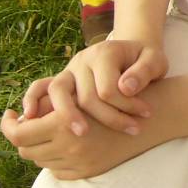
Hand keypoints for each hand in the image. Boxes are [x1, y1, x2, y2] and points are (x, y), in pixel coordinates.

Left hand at [0, 107, 147, 179]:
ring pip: (40, 161)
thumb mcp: (79, 91)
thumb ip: (49, 104)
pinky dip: (55, 158)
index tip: (10, 115)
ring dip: (39, 147)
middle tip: (24, 123)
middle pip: (25, 150)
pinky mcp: (88, 172)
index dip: (8, 126)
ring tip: (46, 132)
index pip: (18, 134)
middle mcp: (69, 147)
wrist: (150, 114)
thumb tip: (20, 117)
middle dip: (22, 136)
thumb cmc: (113, 93)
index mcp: (63, 124)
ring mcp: (79, 163)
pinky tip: (64, 144)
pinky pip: (57, 170)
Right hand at [28, 38, 168, 134]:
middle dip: (109, 117)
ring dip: (68, 115)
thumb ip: (144, 70)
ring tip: (82, 134)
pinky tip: (32, 118)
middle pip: (86, 95)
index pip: (108, 88)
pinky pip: (39, 87)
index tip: (145, 114)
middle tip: (132, 129)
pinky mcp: (62, 80)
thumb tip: (126, 87)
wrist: (132, 53)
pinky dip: (32, 100)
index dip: (126, 106)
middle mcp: (82, 60)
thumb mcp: (155, 60)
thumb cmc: (144, 60)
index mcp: (104, 52)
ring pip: (58, 91)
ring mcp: (69, 70)